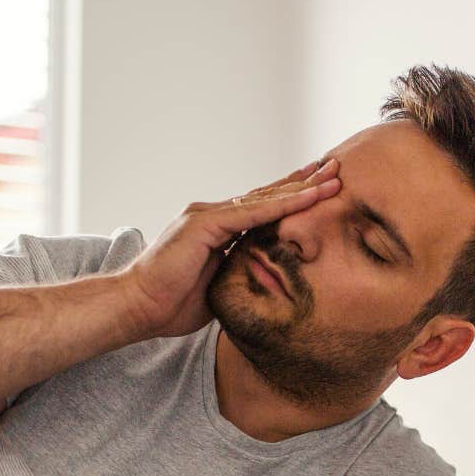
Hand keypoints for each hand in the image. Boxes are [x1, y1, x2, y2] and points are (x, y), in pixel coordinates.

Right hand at [119, 159, 339, 338]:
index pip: (261, 209)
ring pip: (265, 198)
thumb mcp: (216, 288)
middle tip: (336, 168)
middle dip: (304, 182)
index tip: (320, 190)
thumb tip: (260, 282)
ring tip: (333, 176)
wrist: (138, 307)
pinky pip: (253, 213)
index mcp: (215, 230)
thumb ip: (237, 275)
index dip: (291, 199)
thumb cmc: (170, 305)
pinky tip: (309, 197)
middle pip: (267, 195)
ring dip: (302, 188)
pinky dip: (283, 205)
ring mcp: (207, 216)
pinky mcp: (204, 224)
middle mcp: (212, 215)